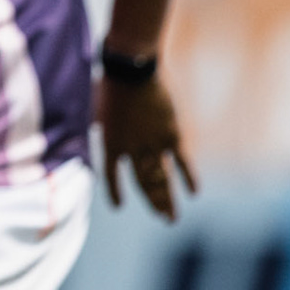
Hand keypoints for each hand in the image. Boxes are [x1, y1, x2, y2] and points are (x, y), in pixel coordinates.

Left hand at [97, 75, 197, 220]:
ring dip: (167, 200)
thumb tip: (96, 134)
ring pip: (162, 180)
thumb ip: (102, 128)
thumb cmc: (108, 84)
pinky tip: (193, 193)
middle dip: (153, 202)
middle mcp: (131, 151)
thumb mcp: (96, 109)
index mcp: (109, 144)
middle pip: (144, 183)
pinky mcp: (172, 135)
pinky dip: (189, 178)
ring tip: (171, 218)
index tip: (119, 206)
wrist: (131, 70)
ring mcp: (153, 145)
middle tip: (163, 219)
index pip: (110, 175)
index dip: (114, 191)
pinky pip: (182, 162)